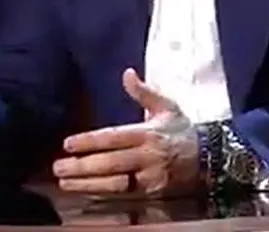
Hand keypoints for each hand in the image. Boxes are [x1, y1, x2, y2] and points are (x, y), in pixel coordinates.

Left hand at [53, 69, 198, 196]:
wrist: (211, 157)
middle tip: (57, 167)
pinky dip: (104, 194)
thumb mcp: (166, 106)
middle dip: (82, 166)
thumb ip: (143, 92)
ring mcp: (151, 177)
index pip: (112, 137)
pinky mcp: (153, 193)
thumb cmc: (182, 130)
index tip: (68, 144)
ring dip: (87, 184)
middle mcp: (148, 156)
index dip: (89, 142)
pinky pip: (124, 195)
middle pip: (110, 163)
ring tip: (65, 183)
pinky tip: (86, 192)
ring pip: (115, 183)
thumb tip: (127, 73)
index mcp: (148, 133)